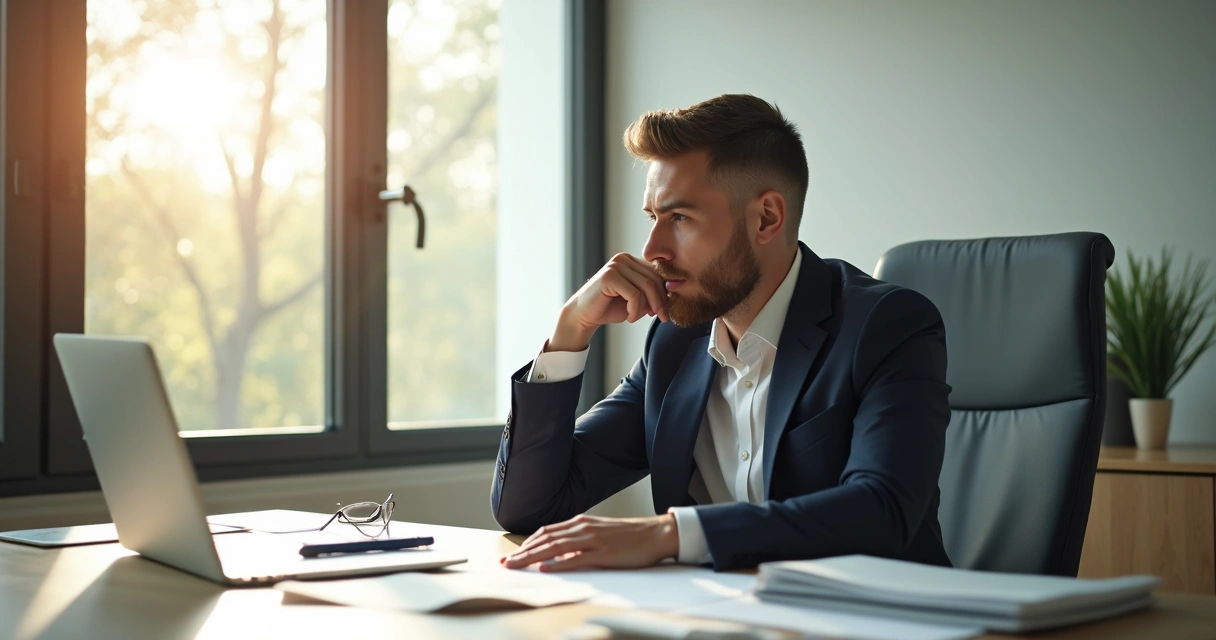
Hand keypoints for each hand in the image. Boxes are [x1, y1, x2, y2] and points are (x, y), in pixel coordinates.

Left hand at [499, 513, 678, 571]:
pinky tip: (546, 567)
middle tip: (505, 563)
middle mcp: (583, 527)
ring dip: (533, 557)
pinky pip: (577, 558)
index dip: (527, 543)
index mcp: (581, 523)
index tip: (512, 554)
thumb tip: (557, 556)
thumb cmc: (630, 537)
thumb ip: (578, 543)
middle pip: (545, 539)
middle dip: (523, 552)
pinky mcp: (605, 553)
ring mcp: (593, 539)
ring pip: (555, 547)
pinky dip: (559, 563)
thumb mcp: (599, 535)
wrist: (657, 533)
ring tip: (516, 565)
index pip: (546, 532)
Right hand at [548, 253, 669, 351]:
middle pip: (654, 279)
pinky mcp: (609, 276)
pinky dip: (635, 310)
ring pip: (646, 286)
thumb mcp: (636, 300)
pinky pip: (634, 294)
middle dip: (660, 301)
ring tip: (637, 318)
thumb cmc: (610, 308)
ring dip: (647, 307)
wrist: (584, 315)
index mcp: (631, 261)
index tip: (665, 312)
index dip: (664, 293)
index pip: (657, 273)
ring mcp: (616, 265)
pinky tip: (629, 318)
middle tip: (661, 317)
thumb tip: (674, 289)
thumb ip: (651, 293)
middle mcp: (623, 259)